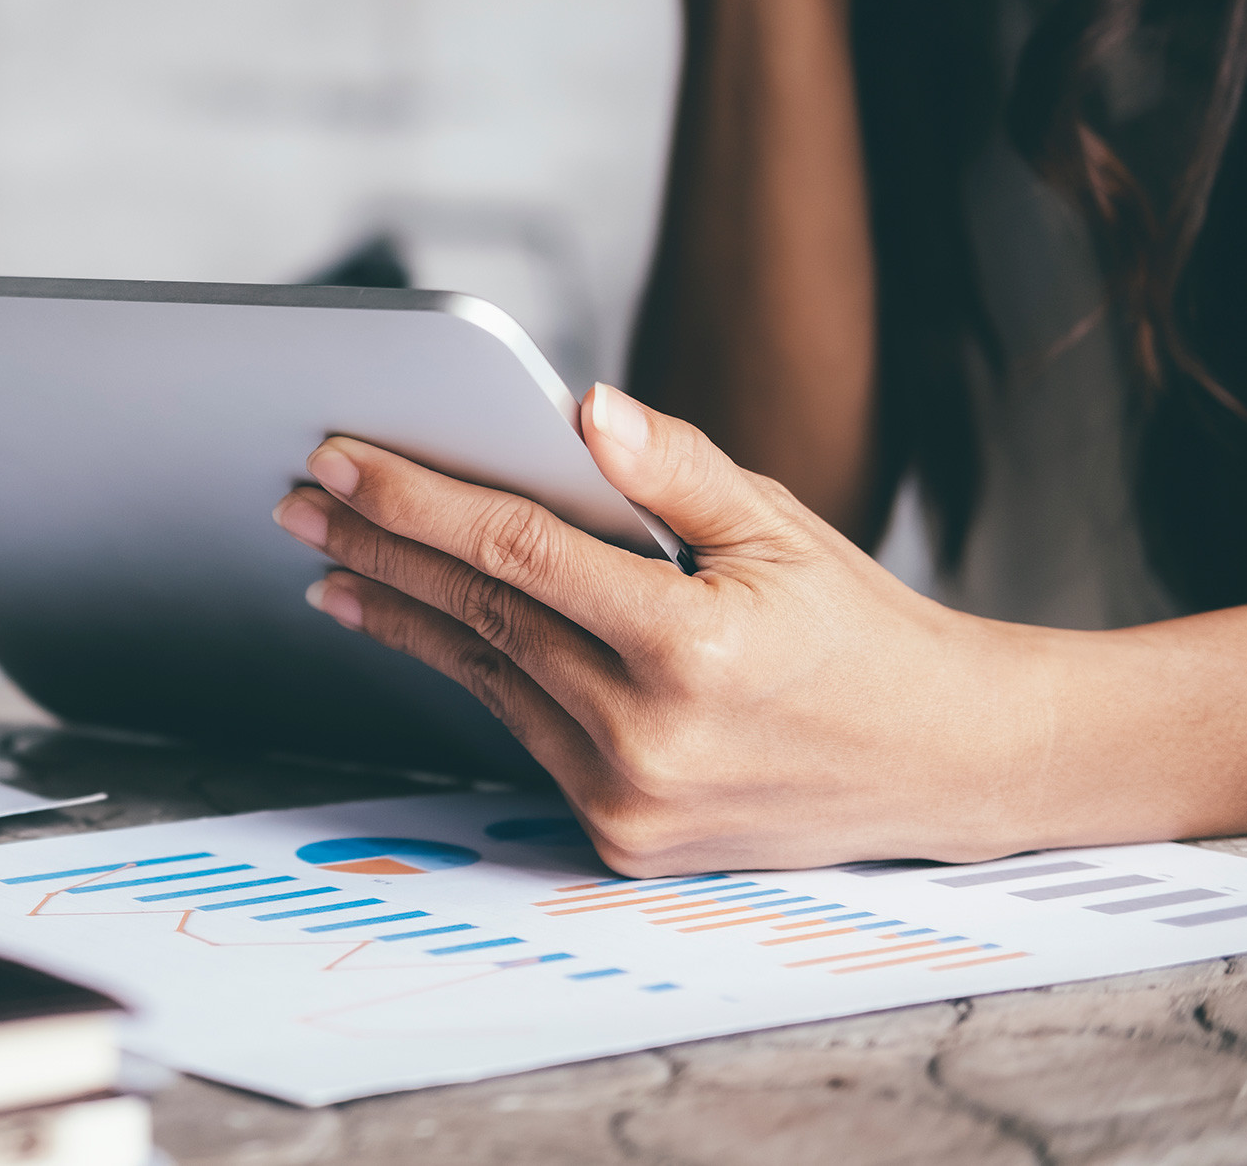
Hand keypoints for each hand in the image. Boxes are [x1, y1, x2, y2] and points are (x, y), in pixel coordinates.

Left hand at [270, 385, 1069, 874]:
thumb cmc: (858, 628)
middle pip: (480, 614)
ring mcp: (633, 799)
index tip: (339, 460)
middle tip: (300, 501)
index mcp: (694, 645)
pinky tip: (412, 627)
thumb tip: (580, 408)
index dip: (415, 500)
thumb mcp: (780, 526)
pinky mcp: (624, 837)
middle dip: (377, 550)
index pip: (516, 551)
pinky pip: (523, 731)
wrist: (946, 763)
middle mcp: (653, 734)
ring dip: (399, 615)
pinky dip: (467, 671)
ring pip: (487, 677)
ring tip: (331, 565)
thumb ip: (673, 469)